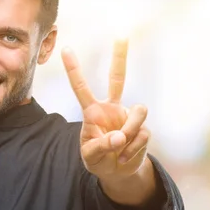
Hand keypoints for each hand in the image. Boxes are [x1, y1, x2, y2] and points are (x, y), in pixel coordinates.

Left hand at [61, 39, 149, 180]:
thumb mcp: (90, 157)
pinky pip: (142, 134)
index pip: (81, 88)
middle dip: (120, 58)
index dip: (74, 70)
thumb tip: (120, 137)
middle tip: (122, 36)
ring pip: (138, 111)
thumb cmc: (98, 159)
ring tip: (120, 148)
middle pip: (117, 78)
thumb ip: (100, 147)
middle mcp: (112, 108)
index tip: (66, 49)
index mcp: (93, 112)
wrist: (117, 173)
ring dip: (130, 131)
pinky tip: (124, 157)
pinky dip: (132, 149)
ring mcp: (129, 117)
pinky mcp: (143, 129)